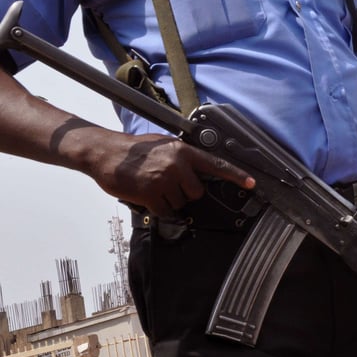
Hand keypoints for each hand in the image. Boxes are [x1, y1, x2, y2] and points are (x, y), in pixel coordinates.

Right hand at [86, 131, 253, 215]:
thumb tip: (196, 167)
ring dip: (169, 200)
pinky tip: (147, 197)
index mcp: (183, 151)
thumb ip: (181, 155)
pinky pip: (165, 211)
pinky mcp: (150, 193)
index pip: (215, 164)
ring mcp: (164, 180)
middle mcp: (177, 164)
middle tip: (168, 185)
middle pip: (196, 192)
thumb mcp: (163, 144)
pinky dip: (158, 209)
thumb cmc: (134, 150)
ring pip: (180, 203)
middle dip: (185, 193)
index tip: (251, 183)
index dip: (235, 175)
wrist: (105, 153)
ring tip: (153, 186)